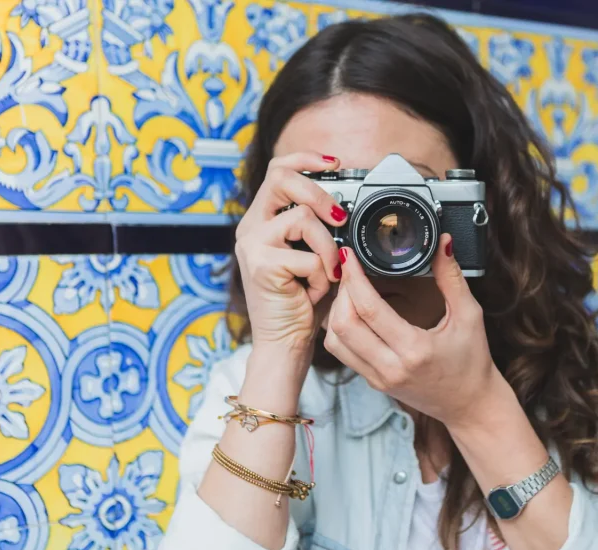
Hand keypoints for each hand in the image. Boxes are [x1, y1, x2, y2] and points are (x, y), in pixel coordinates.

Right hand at [235, 152, 346, 355]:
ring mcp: (252, 244)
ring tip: (326, 275)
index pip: (277, 170)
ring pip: (304, 218)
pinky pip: (308, 255)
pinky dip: (322, 275)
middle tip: (340, 218)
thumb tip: (346, 206)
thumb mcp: (315, 256)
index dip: (304, 159)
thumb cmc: (303, 301)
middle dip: (319, 194)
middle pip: (282, 179)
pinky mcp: (261, 264)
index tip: (334, 163)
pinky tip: (313, 292)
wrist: (285, 342)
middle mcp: (251, 227)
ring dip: (328, 249)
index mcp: (263, 221)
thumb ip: (321, 229)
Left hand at [324, 235, 499, 425]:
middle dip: (341, 292)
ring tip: (349, 290)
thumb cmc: (472, 362)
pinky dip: (339, 328)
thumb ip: (452, 277)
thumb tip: (442, 242)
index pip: (369, 310)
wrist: (470, 406)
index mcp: (415, 351)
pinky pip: (342, 353)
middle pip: (342, 325)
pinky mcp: (373, 382)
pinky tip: (352, 312)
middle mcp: (390, 367)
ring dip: (335, 311)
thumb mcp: (469, 316)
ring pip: (334, 341)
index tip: (349, 256)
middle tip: (349, 270)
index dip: (354, 279)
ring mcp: (378, 378)